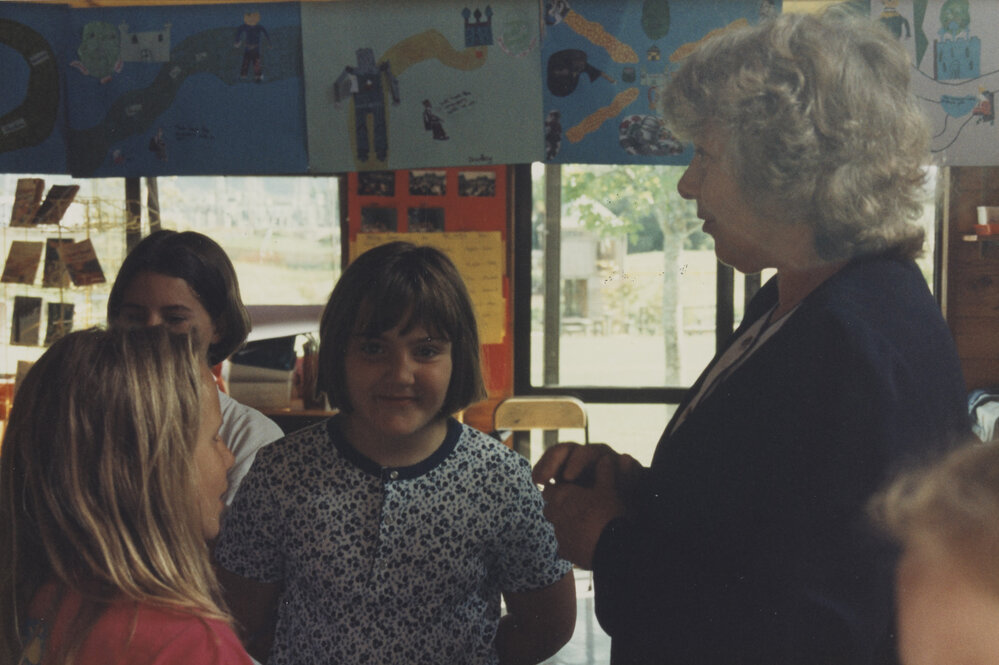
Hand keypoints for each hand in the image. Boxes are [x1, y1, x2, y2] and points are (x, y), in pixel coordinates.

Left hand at [533, 443, 638, 568]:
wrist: (614, 547)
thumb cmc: (610, 513)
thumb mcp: (610, 488)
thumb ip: (605, 472)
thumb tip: (605, 459)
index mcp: (562, 494)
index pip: (550, 488)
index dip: (561, 489)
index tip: (571, 490)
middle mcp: (554, 513)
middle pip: (551, 507)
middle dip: (560, 507)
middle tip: (578, 507)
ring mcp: (558, 533)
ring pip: (557, 526)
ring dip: (566, 524)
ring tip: (585, 525)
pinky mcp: (564, 551)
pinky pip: (564, 546)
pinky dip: (572, 542)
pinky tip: (587, 542)